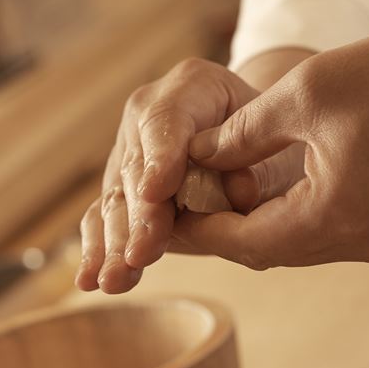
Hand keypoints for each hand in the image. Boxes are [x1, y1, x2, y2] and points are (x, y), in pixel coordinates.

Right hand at [76, 59, 261, 293]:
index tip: (155, 192)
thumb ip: (260, 168)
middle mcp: (149, 116)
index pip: (168, 122)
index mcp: (193, 87)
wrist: (259, 147)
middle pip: (135, 168)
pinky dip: (99, 251)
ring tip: (113, 280)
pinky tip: (89, 280)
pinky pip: (104, 219)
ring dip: (114, 244)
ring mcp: (129, 153)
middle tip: (140, 255)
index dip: (160, 159)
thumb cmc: (274, 145)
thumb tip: (238, 194)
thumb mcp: (279, 148)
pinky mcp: (120, 190)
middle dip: (138, 217)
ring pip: (116, 200)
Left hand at [175, 3, 368, 267]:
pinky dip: (303, 219)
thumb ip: (243, 134)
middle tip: (183, 210)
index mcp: (339, 216)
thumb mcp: (308, 91)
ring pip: (305, 246)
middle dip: (227, 230)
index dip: (200, 230)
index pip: (245, 242)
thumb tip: (196, 157)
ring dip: (264, 224)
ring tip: (223, 198)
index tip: (162, 218)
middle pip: (274, 251)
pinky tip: (281, 193)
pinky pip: (338, 237)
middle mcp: (368, 244)